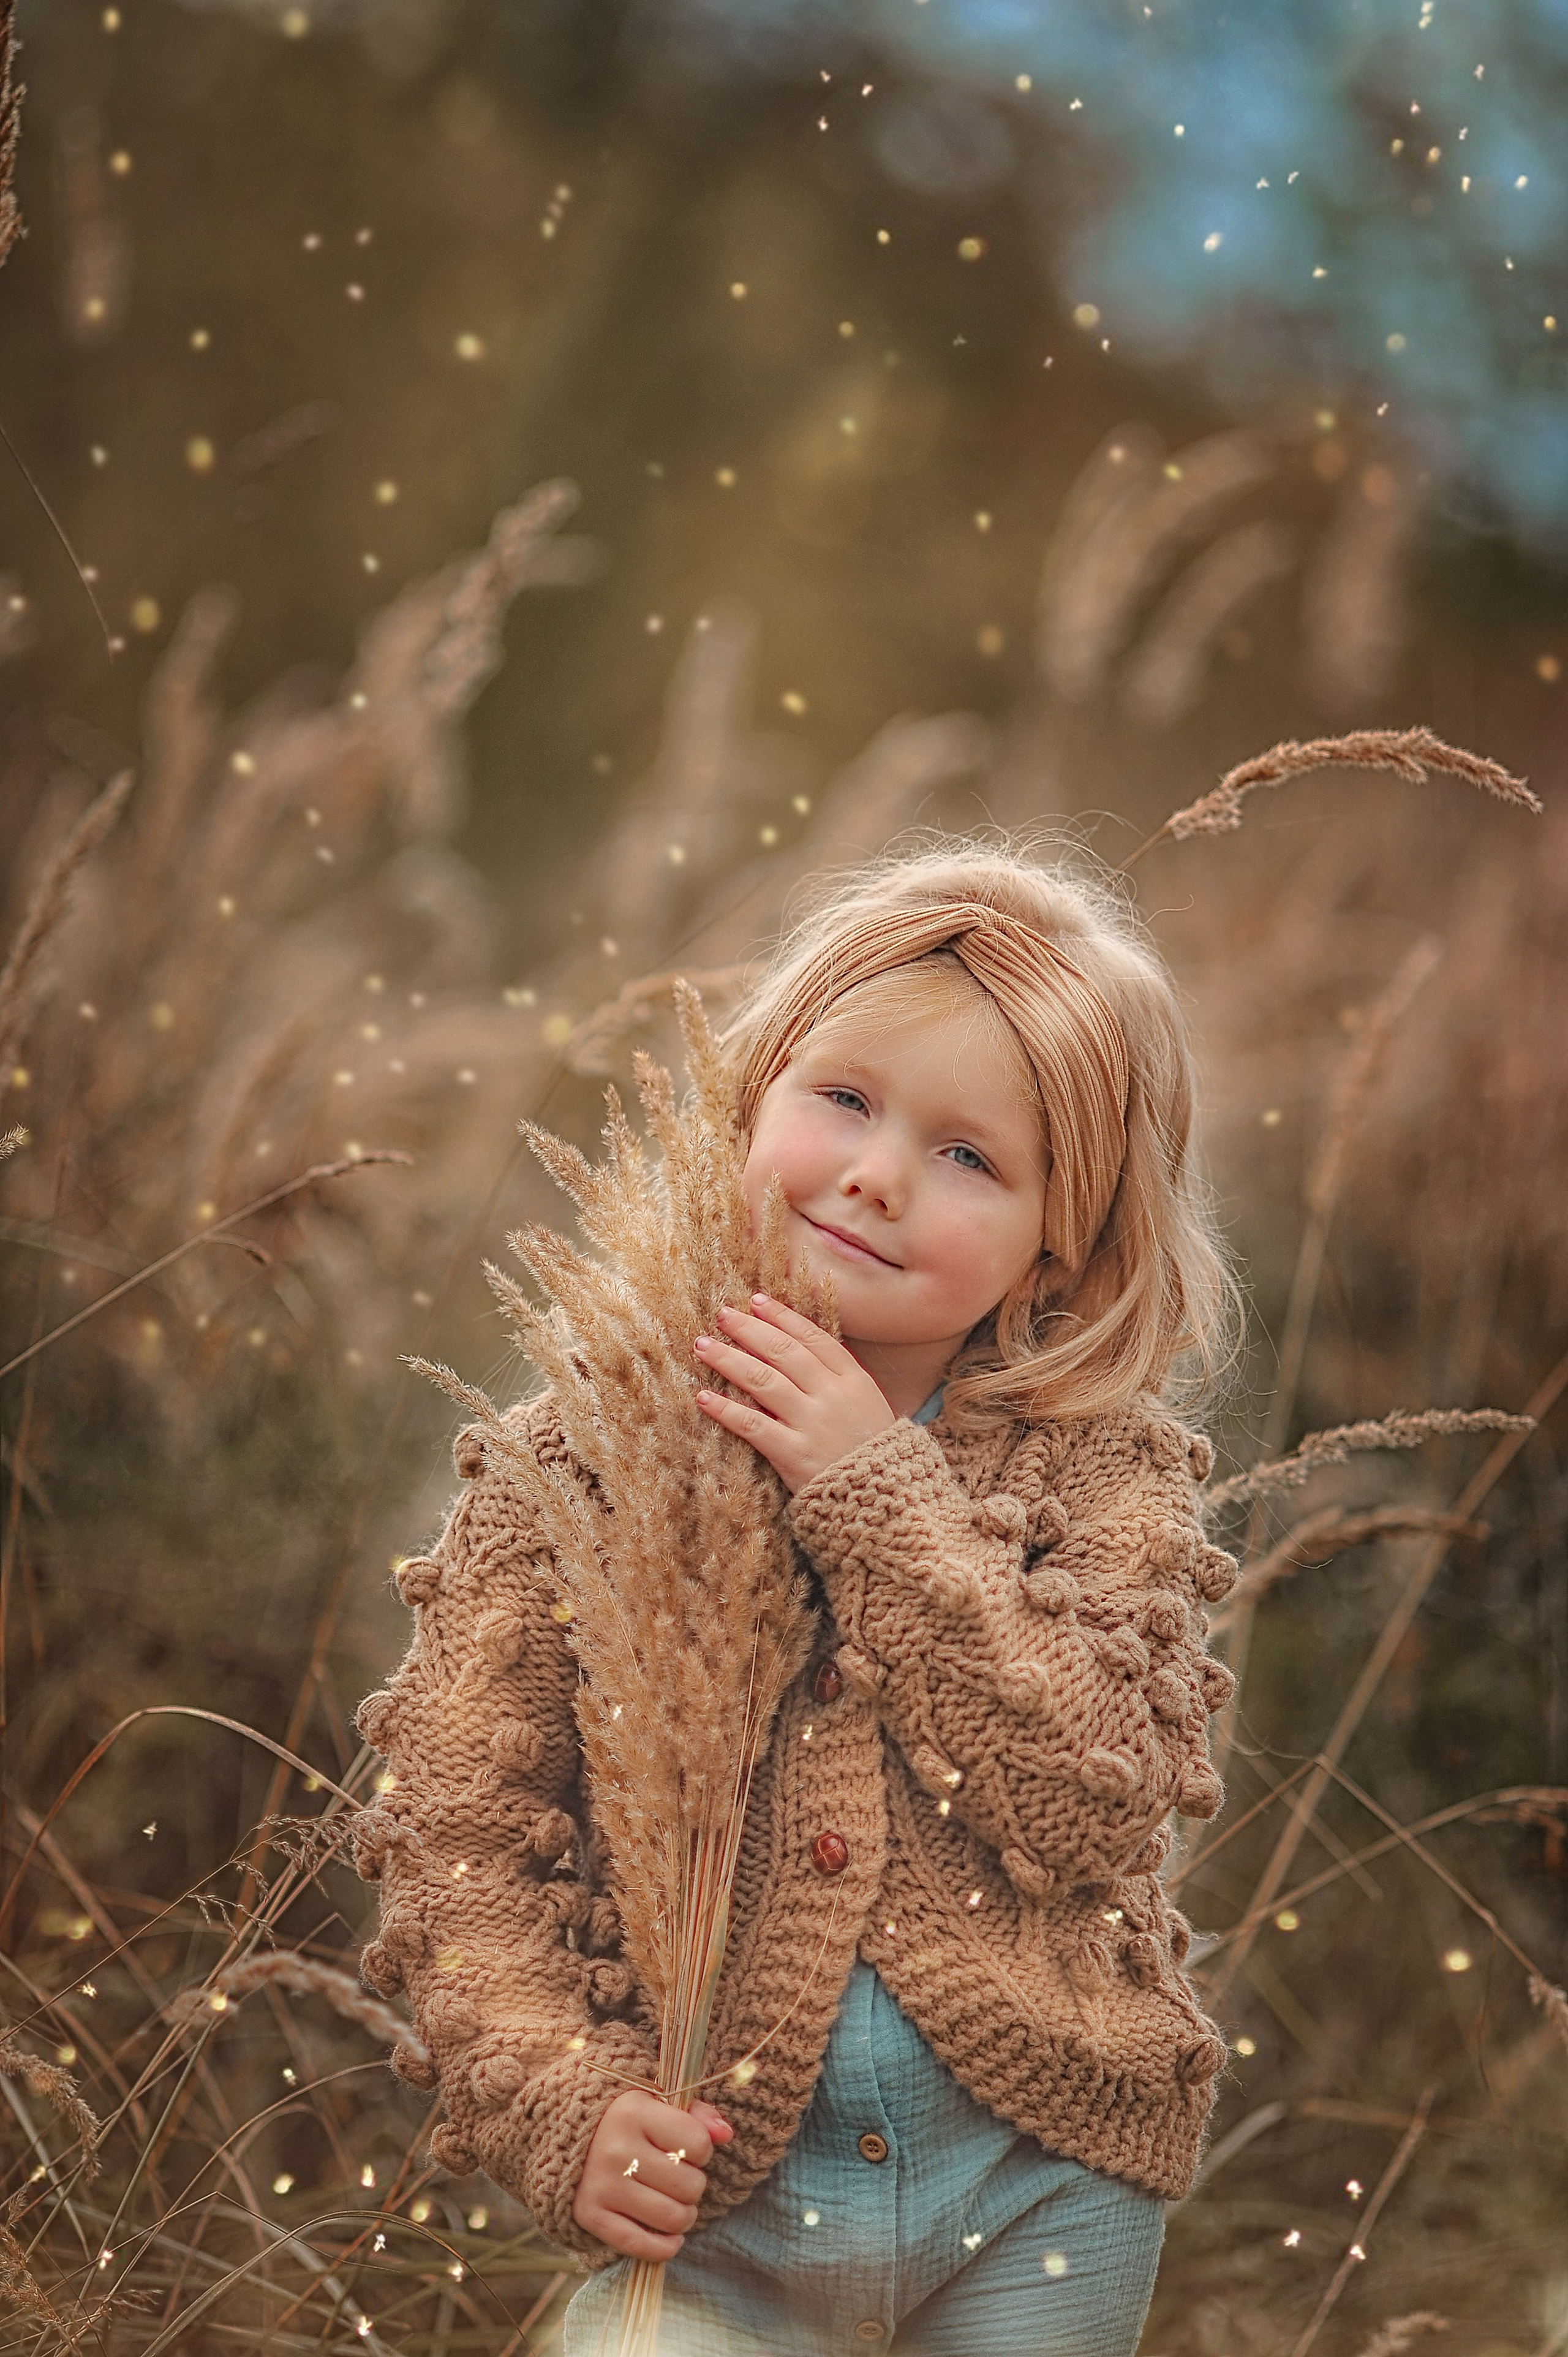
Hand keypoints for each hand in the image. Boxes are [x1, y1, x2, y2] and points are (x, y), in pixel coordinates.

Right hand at [572, 2088, 732, 2260]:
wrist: (561, 2137)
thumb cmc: (624, 2121)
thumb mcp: (656, 2104)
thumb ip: (696, 2115)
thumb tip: (726, 2134)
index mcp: (634, 2111)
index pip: (698, 2144)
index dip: (702, 2151)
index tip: (687, 2149)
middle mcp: (616, 2148)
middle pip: (690, 2186)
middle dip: (693, 2186)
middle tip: (679, 2179)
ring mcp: (602, 2184)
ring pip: (672, 2218)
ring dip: (684, 2216)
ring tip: (674, 2203)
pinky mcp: (590, 2215)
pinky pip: (641, 2246)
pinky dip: (665, 2247)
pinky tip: (670, 2237)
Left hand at [694, 1294, 896, 1493]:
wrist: (886, 1504)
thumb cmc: (873, 1453)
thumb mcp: (868, 1406)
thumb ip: (838, 1379)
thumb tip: (798, 1349)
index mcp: (854, 1380)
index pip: (813, 1337)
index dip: (782, 1316)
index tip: (756, 1300)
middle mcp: (832, 1396)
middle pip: (783, 1352)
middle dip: (750, 1329)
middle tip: (722, 1314)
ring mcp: (812, 1424)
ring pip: (763, 1381)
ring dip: (729, 1359)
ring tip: (703, 1345)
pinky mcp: (793, 1454)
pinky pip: (752, 1425)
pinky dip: (725, 1409)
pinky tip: (703, 1397)